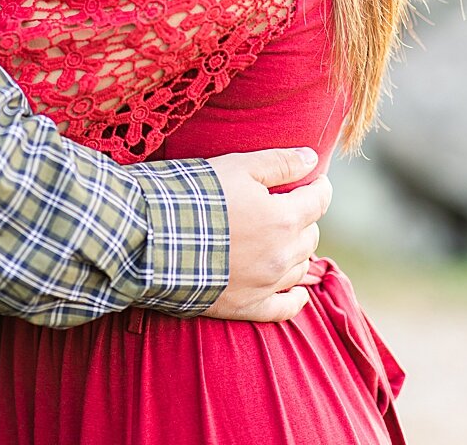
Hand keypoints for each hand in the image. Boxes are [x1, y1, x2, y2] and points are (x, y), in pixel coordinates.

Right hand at [201, 147, 330, 321]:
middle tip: (283, 205)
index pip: (318, 201)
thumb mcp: (233, 167)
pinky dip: (294, 297)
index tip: (314, 179)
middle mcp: (282, 254)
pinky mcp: (246, 306)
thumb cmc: (189, 195)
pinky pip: (286, 308)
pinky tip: (292, 289)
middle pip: (310, 234)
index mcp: (283, 218)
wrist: (148, 238)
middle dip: (302, 217)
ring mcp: (266, 284)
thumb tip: (312, 158)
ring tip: (277, 238)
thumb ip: (278, 163)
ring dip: (295, 251)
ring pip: (300, 267)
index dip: (318, 186)